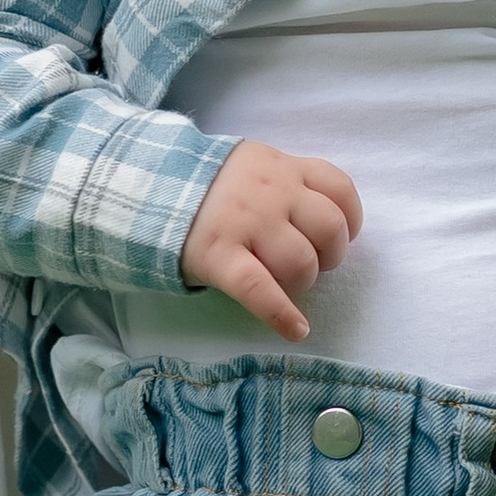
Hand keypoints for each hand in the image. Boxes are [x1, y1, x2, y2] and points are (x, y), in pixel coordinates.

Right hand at [181, 142, 362, 339]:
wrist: (146, 184)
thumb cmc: (208, 185)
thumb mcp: (252, 164)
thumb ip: (286, 181)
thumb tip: (326, 218)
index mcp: (282, 168)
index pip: (339, 189)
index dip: (349, 219)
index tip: (340, 235)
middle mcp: (271, 192)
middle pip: (329, 229)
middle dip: (330, 255)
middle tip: (310, 263)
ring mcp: (246, 224)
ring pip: (301, 262)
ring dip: (302, 282)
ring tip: (286, 285)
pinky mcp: (220, 256)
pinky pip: (260, 290)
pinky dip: (282, 315)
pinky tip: (296, 331)